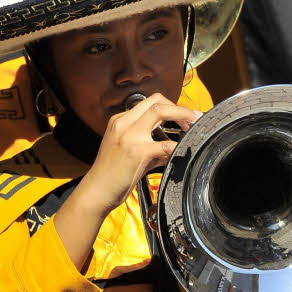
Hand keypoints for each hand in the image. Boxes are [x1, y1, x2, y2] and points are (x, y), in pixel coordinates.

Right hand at [82, 93, 201, 215]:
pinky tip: (181, 152)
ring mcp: (130, 135)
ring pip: (161, 111)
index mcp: (120, 121)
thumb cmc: (111, 174)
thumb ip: (148, 144)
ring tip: (192, 129)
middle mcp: (123, 123)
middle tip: (194, 119)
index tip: (182, 116)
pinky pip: (165, 144)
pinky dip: (177, 146)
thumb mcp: (126, 151)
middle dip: (180, 108)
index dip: (170, 106)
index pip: (148, 103)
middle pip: (157, 101)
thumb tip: (170, 146)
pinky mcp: (137, 151)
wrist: (96, 191)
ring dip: (183, 117)